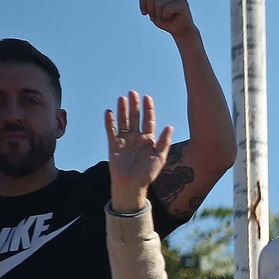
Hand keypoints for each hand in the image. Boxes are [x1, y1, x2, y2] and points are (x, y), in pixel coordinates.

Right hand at [104, 92, 172, 212]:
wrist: (132, 185)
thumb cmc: (148, 173)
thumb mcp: (159, 158)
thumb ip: (164, 142)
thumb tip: (170, 126)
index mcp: (149, 140)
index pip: (148, 121)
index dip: (148, 109)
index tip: (147, 98)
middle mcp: (136, 137)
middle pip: (135, 118)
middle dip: (134, 105)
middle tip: (133, 93)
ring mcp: (124, 140)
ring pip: (123, 121)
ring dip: (123, 110)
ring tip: (122, 98)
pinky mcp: (113, 145)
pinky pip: (111, 130)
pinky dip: (109, 121)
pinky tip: (109, 112)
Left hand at [139, 0, 197, 39]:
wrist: (180, 30)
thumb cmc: (165, 19)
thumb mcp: (151, 4)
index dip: (142, 3)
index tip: (145, 12)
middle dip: (150, 10)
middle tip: (155, 17)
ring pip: (158, 3)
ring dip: (158, 14)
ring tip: (163, 17)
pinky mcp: (183, 3)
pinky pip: (166, 9)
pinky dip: (165, 16)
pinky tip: (170, 17)